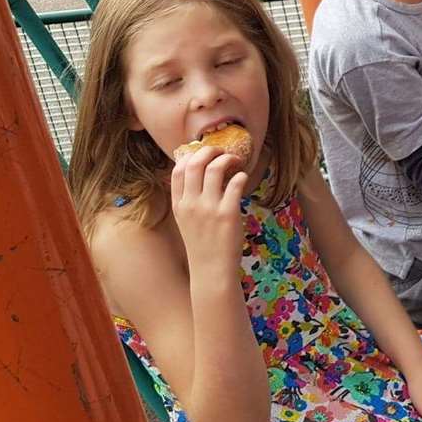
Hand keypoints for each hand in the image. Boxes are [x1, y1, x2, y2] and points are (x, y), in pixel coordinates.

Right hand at [170, 146, 247, 270]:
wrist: (212, 270)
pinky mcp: (228, 214)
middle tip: (223, 151)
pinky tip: (243, 178)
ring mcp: (209, 209)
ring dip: (228, 158)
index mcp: (179, 204)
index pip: (178, 169)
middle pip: (195, 163)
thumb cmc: (203, 244)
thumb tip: (199, 172)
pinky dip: (241, 175)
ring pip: (215, 168)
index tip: (205, 154)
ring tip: (236, 162)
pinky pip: (235, 183)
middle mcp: (191, 204)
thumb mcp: (186, 220)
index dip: (192, 154)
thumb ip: (189, 198)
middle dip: (210, 150)